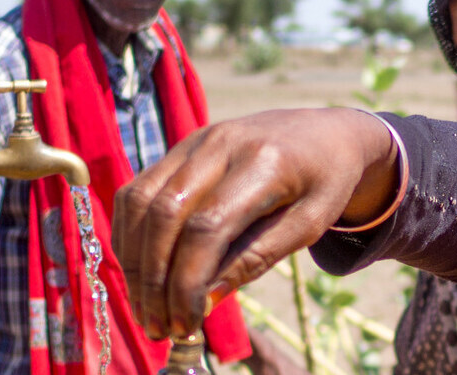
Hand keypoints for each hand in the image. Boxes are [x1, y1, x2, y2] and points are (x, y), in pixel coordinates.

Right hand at [112, 108, 398, 338]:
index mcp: (264, 162)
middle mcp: (220, 144)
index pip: (207, 227)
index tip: (187, 322)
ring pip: (140, 201)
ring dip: (134, 261)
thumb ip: (257, 258)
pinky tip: (140, 272)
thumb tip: (205, 300)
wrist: (325, 132)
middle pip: (165, 214)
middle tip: (158, 325)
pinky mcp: (179, 148)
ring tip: (144, 307)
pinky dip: (131, 235)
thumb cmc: (323, 183)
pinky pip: (138, 191)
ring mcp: (194, 142)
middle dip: (154, 278)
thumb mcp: (308, 225)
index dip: (187, 281)